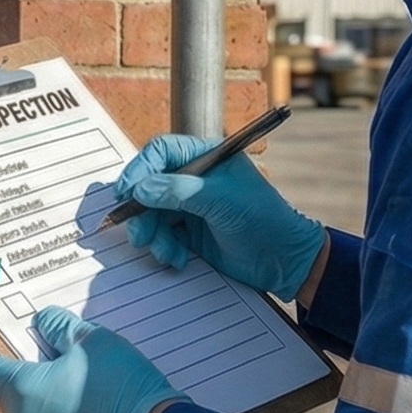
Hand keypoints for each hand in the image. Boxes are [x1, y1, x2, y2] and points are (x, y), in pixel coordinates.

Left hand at [0, 307, 181, 412]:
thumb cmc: (121, 385)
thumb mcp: (91, 338)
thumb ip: (57, 325)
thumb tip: (42, 323)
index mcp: (21, 389)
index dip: (1, 358)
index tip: (24, 353)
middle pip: (11, 397)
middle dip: (33, 384)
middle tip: (68, 373)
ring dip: (48, 412)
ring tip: (86, 401)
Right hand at [112, 133, 326, 298]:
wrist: (284, 260)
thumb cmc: (263, 219)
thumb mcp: (220, 200)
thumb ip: (178, 191)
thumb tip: (140, 188)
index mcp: (207, 157)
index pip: (162, 152)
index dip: (141, 169)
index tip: (127, 191)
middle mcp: (195, 178)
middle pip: (150, 185)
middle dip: (142, 210)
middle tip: (139, 232)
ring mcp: (191, 206)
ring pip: (152, 213)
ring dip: (152, 234)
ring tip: (165, 251)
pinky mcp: (190, 232)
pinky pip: (162, 235)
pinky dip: (164, 247)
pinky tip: (178, 258)